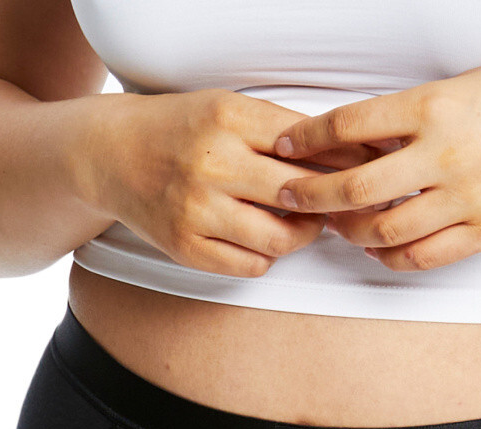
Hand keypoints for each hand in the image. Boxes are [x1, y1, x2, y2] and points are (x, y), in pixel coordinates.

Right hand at [84, 88, 403, 277]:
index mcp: (228, 118)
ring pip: (280, 239)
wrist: (112, 154)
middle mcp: (212, 163)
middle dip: (331, 204)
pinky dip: (268, 256)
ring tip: (304, 223)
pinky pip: (252, 265)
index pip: (308, 145)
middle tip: (341, 205)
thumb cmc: (181, 131)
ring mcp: (197, 209)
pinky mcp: (187, 247)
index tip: (368, 171)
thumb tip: (351, 156)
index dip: (345, 163)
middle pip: (301, 196)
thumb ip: (282, 132)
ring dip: (302, 236)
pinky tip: (264, 238)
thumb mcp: (229, 110)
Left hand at [269, 55, 480, 271]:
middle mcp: (445, 155)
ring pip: (384, 230)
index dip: (307, 138)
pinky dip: (391, 257)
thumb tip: (358, 136)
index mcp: (434, 106)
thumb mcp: (462, 85)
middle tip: (290, 196)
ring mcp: (467, 199)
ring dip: (348, 231)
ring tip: (336, 226)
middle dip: (311, 195)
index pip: (348, 125)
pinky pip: (424, 256)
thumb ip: (410, 114)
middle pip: (354, 187)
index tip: (285, 146)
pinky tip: (377, 248)